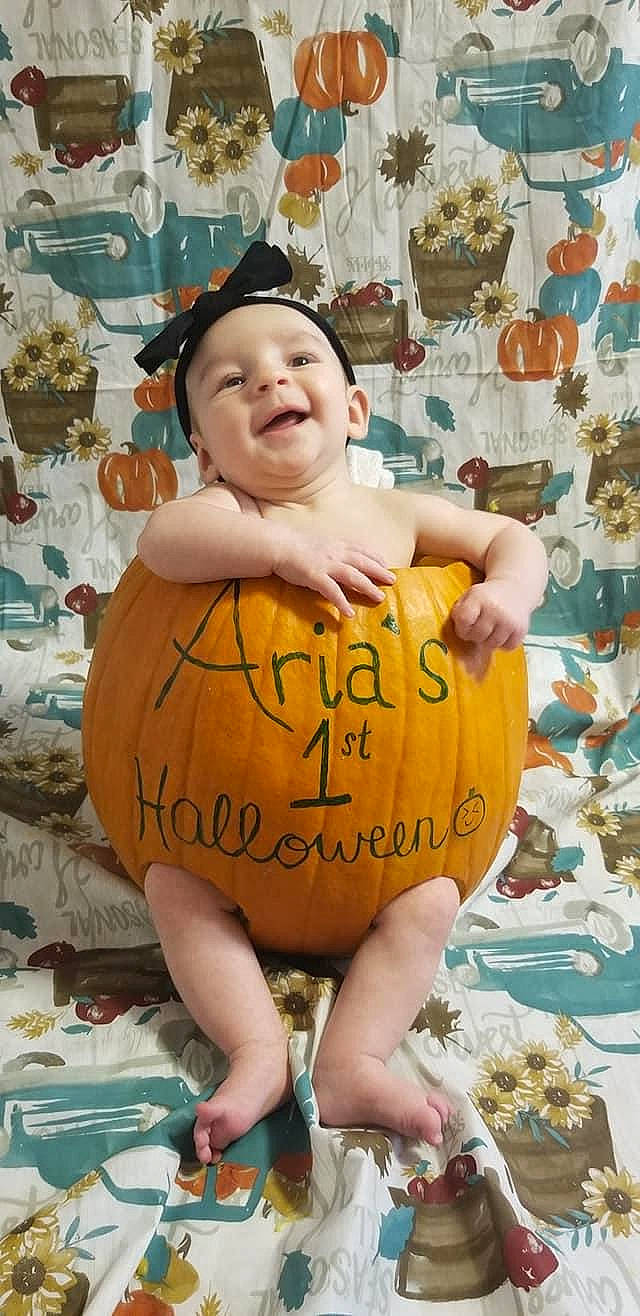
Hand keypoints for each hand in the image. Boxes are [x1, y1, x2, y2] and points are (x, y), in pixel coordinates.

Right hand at [273, 526, 394, 616]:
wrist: (278, 545)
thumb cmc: (296, 547)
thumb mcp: (320, 544)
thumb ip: (332, 550)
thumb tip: (341, 558)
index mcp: (336, 545)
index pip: (361, 550)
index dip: (375, 557)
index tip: (386, 564)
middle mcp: (335, 553)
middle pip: (362, 563)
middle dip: (379, 572)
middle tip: (392, 581)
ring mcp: (326, 565)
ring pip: (353, 576)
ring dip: (368, 587)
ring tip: (379, 598)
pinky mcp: (315, 577)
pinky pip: (332, 591)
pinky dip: (342, 602)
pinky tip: (350, 613)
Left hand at [450, 579, 529, 649]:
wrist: (515, 588)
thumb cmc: (488, 596)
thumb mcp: (469, 596)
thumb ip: (459, 612)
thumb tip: (457, 635)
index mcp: (479, 597)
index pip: (463, 620)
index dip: (461, 627)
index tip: (465, 625)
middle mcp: (495, 609)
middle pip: (476, 636)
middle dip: (474, 634)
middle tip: (479, 626)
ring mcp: (509, 620)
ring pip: (491, 645)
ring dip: (488, 640)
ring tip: (491, 627)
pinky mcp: (521, 630)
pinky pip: (506, 647)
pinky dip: (503, 643)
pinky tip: (502, 631)